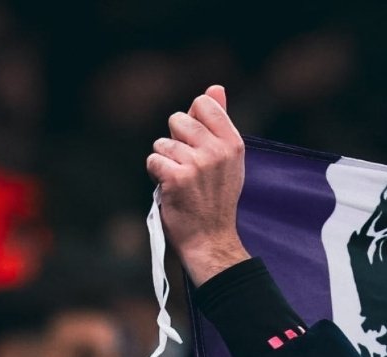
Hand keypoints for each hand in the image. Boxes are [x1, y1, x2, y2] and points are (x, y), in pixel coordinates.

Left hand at [146, 85, 250, 285]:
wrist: (211, 240)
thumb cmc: (216, 199)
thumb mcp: (227, 158)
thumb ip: (219, 121)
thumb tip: (216, 87)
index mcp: (233, 143)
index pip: (203, 103)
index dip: (192, 120)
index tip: (196, 144)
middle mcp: (217, 150)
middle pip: (178, 120)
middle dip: (175, 141)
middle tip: (188, 167)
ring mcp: (197, 164)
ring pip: (162, 142)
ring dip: (165, 161)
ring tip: (180, 181)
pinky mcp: (176, 178)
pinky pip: (153, 160)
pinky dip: (156, 174)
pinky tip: (171, 189)